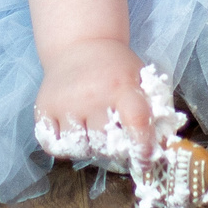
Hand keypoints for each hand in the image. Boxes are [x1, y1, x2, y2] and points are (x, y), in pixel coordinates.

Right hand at [33, 37, 157, 164]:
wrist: (80, 44)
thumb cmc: (116, 69)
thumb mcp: (140, 78)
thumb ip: (154, 110)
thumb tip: (163, 148)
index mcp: (122, 86)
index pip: (136, 122)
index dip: (143, 149)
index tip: (145, 163)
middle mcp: (91, 94)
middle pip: (105, 143)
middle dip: (113, 149)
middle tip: (115, 140)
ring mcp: (65, 102)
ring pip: (79, 148)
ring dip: (89, 149)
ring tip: (93, 133)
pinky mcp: (44, 108)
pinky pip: (53, 146)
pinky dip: (64, 148)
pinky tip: (74, 133)